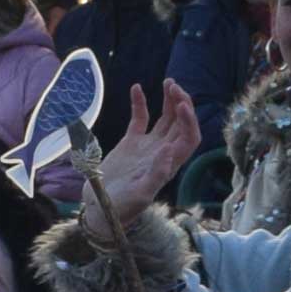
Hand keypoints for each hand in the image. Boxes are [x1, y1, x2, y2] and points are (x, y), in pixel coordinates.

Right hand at [91, 79, 201, 219]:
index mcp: (170, 164)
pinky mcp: (131, 142)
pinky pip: (140, 118)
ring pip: (166, 118)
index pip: (189, 137)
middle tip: (173, 86)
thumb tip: (170, 149)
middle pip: (181, 123)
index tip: (181, 104)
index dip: (189, 120)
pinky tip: (136, 87)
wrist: (100, 209)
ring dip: (169, 100)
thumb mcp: (141, 194)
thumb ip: (157, 173)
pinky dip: (140, 103)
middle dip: (182, 104)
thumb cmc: (122, 207)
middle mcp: (163, 152)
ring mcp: (148, 146)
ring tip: (168, 82)